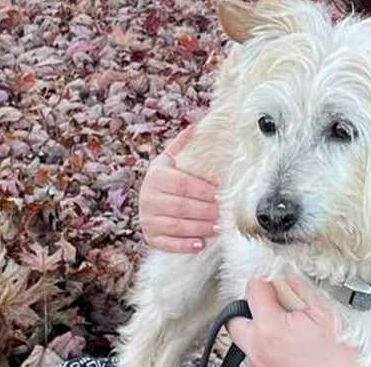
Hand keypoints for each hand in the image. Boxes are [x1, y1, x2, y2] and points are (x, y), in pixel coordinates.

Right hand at [138, 124, 219, 252]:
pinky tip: (200, 243)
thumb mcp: (171, 159)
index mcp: (156, 176)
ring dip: (199, 228)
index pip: (182, 184)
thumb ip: (183, 145)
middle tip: (223, 213)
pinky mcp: (150, 236)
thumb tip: (196, 126)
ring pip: (176, 225)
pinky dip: (184, 245)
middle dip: (205, 211)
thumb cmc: (167, 178)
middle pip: (181, 206)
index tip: (219, 194)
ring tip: (217, 228)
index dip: (202, 190)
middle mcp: (148, 198)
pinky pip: (167, 243)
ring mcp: (147, 219)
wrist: (149, 199)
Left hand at [227, 275, 360, 366]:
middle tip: (271, 300)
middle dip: (249, 305)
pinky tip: (286, 341)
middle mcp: (258, 349)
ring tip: (283, 323)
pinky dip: (266, 344)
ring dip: (257, 327)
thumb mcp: (324, 313)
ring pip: (244, 340)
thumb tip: (289, 274)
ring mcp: (260, 365)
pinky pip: (255, 355)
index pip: (253, 289)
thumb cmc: (340, 357)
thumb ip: (300, 289)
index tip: (274, 277)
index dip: (264, 278)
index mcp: (270, 328)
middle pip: (234, 318)